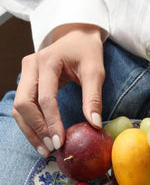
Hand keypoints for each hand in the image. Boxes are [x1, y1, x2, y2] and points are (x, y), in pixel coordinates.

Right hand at [12, 24, 104, 156]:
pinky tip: (41, 138)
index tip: (60, 141)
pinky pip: (22, 105)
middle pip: (24, 104)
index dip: (52, 122)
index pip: (45, 98)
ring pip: (18, 107)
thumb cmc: (87, 51)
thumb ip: (93, 97)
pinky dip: (30, 123)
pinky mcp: (25, 80)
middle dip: (37, 129)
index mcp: (48, 60)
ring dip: (30, 130)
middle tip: (52, 148)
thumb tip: (94, 125)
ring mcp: (25, 72)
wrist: (78, 35)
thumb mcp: (95, 71)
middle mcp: (31, 65)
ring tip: (45, 149)